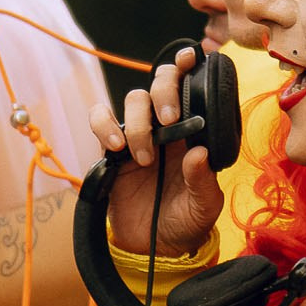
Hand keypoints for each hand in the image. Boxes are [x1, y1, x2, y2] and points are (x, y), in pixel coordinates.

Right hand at [84, 50, 225, 258]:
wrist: (154, 249)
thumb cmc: (186, 222)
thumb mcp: (205, 206)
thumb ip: (202, 181)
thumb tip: (197, 154)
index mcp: (194, 132)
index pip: (191, 89)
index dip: (188, 66)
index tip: (190, 56)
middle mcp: (166, 127)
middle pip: (159, 83)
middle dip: (163, 92)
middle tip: (168, 121)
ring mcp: (138, 135)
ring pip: (132, 100)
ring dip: (138, 121)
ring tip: (143, 156)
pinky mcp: (111, 149)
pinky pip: (100, 121)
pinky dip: (104, 125)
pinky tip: (116, 147)